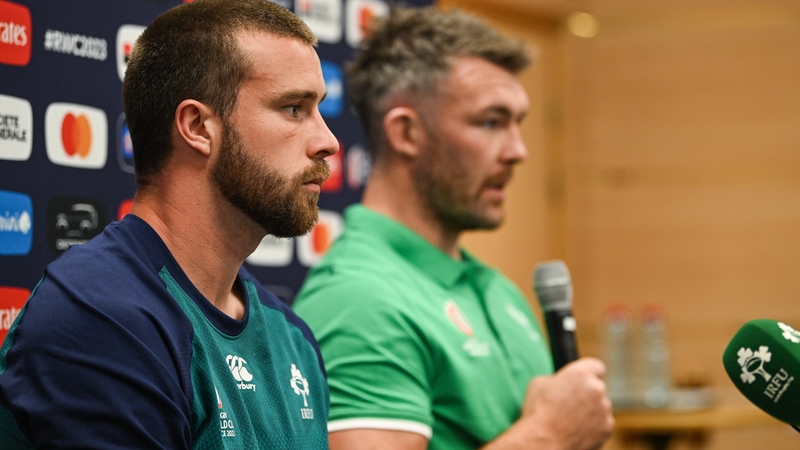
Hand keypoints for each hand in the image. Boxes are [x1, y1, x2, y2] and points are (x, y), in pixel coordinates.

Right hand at [483, 357, 613, 449]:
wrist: (544, 443)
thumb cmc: (538, 413)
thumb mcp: (539, 384)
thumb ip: (556, 379)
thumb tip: (560, 382)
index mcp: (580, 373)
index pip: (596, 366)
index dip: (588, 372)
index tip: (583, 379)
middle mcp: (597, 389)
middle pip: (598, 387)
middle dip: (587, 394)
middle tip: (570, 403)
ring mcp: (604, 409)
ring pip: (601, 406)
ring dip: (590, 411)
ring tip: (570, 420)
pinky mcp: (607, 428)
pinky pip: (602, 423)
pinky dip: (593, 426)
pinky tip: (576, 430)